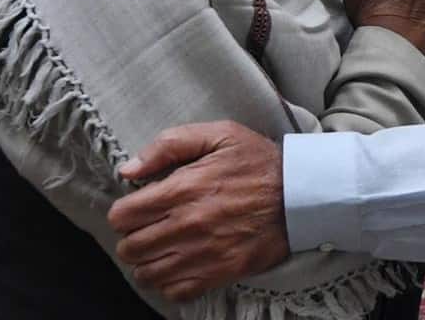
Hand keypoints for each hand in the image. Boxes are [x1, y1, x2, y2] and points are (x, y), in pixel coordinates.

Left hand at [108, 121, 289, 302]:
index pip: (123, 216)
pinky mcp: (220, 272)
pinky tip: (176, 267)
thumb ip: (169, 145)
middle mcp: (187, 225)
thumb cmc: (259, 162)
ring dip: (147, 262)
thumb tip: (129, 170)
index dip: (124, 212)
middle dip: (132, 238)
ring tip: (159, 250)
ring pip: (147, 273)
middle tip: (147, 229)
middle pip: (130, 248)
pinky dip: (169, 282)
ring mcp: (203, 253)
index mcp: (182, 188)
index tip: (136, 209)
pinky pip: (176, 291)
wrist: (302, 195)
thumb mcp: (219, 134)